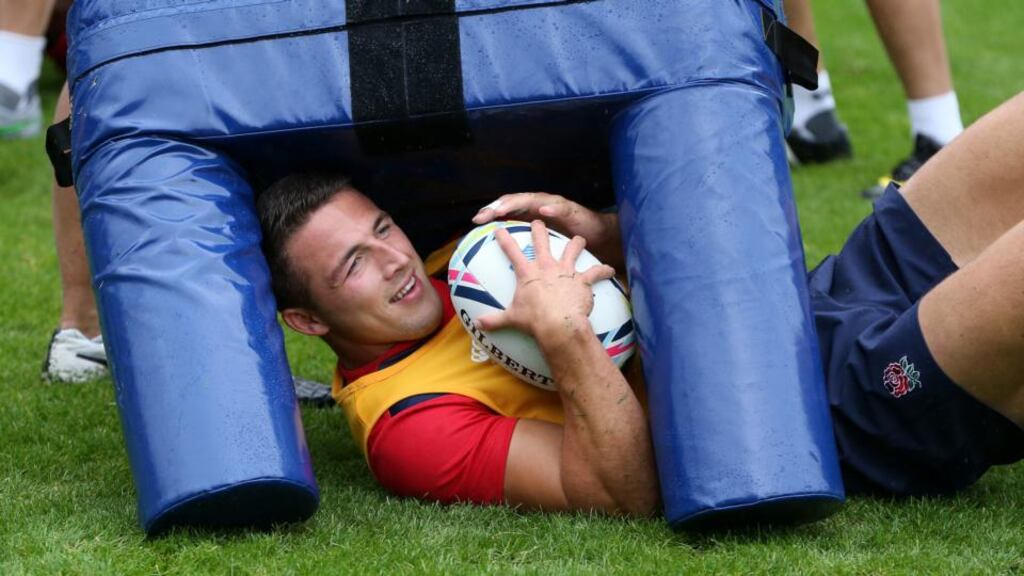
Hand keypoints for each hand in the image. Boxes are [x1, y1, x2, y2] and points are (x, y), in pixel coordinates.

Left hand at [472, 193, 622, 269]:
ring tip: (504, 208)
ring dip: (518, 203)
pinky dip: (552, 209)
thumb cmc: (567, 245)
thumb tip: (508, 275)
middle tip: (484, 215)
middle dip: (498, 206)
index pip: (507, 212)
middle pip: (514, 203)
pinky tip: (543, 211)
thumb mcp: (543, 254)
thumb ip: (526, 260)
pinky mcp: (572, 212)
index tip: (474, 222)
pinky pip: (561, 209)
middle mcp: (540, 207)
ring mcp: (555, 207)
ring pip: (533, 201)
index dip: (491, 214)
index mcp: (531, 216)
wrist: (599, 238)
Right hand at [475, 221, 614, 345]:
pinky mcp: (583, 280)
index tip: (499, 229)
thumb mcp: (511, 319)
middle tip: (538, 221)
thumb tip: (477, 325)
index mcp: (528, 273)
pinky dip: (603, 270)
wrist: (559, 325)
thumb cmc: (534, 321)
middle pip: (542, 241)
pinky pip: (596, 272)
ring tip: (579, 239)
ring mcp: (566, 271)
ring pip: (572, 248)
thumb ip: (494, 320)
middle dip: (539, 228)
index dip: (505, 239)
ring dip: (576, 242)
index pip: (512, 251)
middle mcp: (547, 266)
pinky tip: (610, 269)